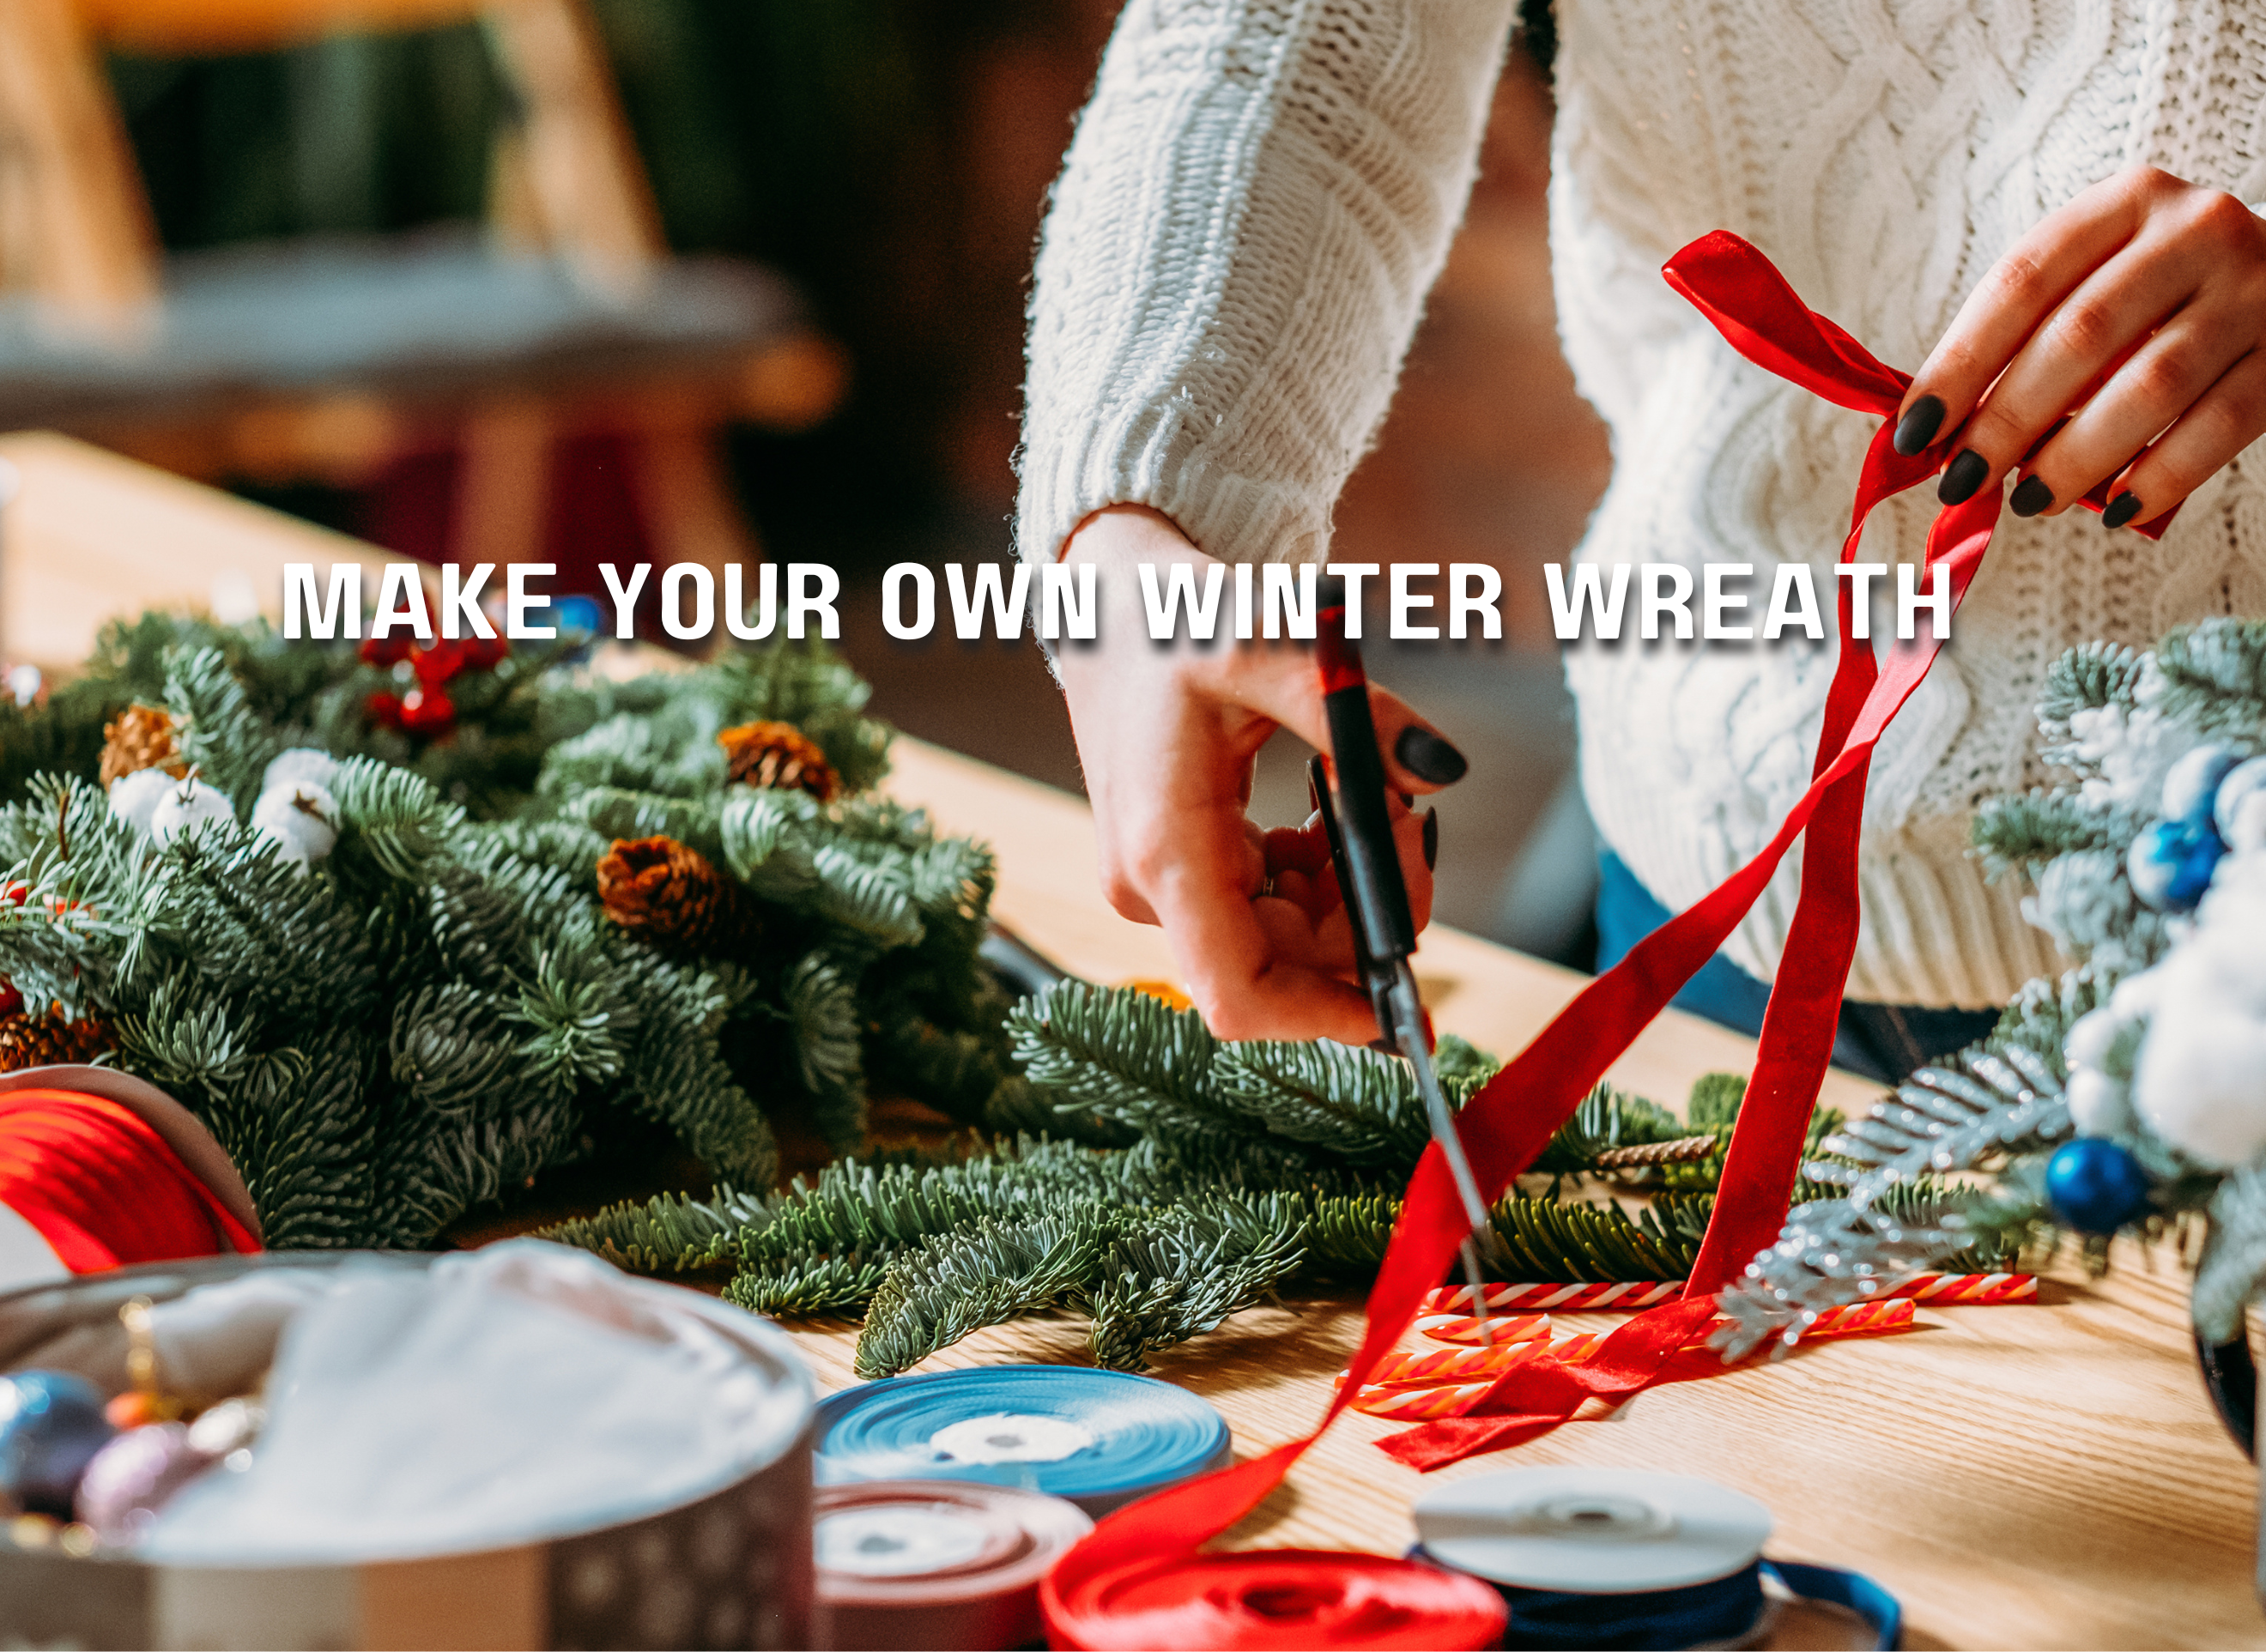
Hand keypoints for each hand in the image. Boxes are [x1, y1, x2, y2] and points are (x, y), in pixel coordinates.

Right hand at [1053, 506, 1463, 1041]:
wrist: (1110, 601)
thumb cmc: (1176, 616)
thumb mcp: (1271, 647)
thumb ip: (1358, 716)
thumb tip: (1441, 774)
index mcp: (1165, 851)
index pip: (1241, 995)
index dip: (1325, 1019)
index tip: (1404, 1004)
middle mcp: (1153, 887)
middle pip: (1284, 965)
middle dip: (1366, 913)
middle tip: (1412, 821)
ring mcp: (1162, 883)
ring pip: (1285, 936)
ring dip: (1349, 885)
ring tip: (1373, 793)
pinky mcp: (1178, 867)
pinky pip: (1268, 905)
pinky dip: (1319, 870)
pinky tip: (1330, 803)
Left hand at [1892, 166, 2265, 527]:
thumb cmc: (2160, 290)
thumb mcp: (2095, 278)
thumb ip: (2026, 336)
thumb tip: (1937, 431)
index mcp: (2125, 203)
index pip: (2023, 281)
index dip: (1960, 361)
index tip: (1913, 430)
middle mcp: (2193, 232)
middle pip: (2081, 335)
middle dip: (2008, 419)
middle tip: (1962, 478)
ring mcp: (2252, 290)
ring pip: (2151, 385)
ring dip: (2076, 455)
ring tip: (2030, 499)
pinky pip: (2220, 425)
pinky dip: (2161, 475)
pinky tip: (2118, 507)